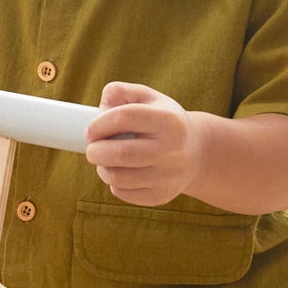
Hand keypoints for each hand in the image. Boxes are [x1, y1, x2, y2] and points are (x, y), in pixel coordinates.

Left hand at [84, 80, 201, 206]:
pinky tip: (121, 174)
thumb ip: (121, 92)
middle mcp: (172, 150)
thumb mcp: (148, 98)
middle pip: (120, 153)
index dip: (99, 124)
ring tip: (105, 162)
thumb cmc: (163, 121)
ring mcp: (168, 176)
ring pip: (118, 177)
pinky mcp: (161, 195)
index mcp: (169, 120)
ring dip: (102, 169)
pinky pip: (124, 193)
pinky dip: (114, 184)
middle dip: (95, 151)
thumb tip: (102, 107)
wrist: (196, 152)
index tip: (90, 131)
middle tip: (93, 149)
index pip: (124, 117)